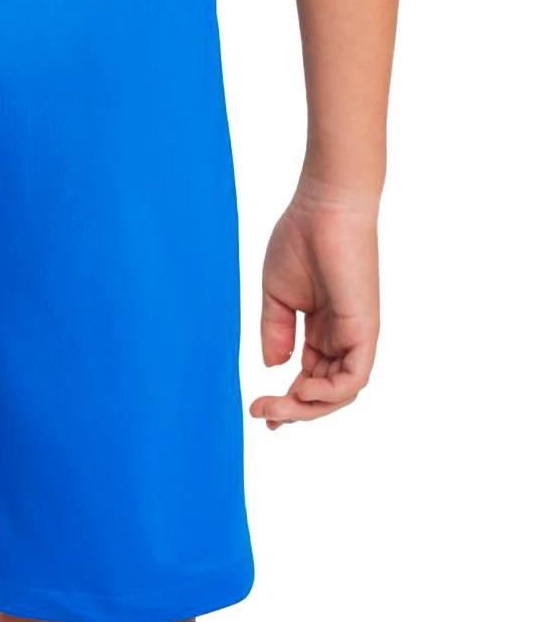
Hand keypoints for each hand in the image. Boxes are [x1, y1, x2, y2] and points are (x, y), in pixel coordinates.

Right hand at [249, 179, 379, 429]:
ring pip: (339, 393)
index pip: (309, 376)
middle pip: (324, 392)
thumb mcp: (276, 296)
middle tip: (260, 415)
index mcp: (322, 329)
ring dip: (305, 408)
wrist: (323, 207)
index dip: (286, 399)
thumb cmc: (300, 241)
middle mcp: (342, 336)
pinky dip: (328, 393)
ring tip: (273, 408)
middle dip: (292, 410)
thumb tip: (273, 366)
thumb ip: (275, 332)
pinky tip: (300, 389)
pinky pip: (353, 378)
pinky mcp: (364, 329)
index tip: (257, 410)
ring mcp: (355, 334)